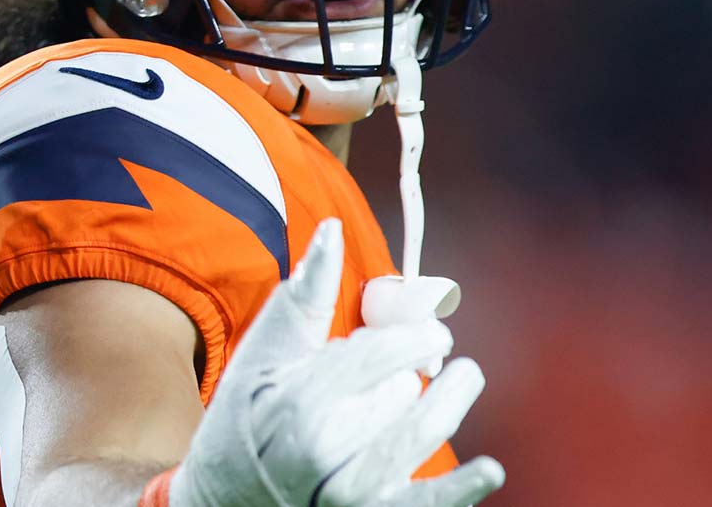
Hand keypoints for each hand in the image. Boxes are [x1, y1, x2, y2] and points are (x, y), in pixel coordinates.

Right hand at [168, 219, 504, 506]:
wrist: (223, 502)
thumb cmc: (242, 420)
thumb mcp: (261, 356)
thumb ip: (303, 297)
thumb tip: (333, 231)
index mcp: (300, 399)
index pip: (380, 351)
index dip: (411, 334)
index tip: (429, 328)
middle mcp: (329, 449)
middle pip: (404, 390)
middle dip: (410, 372)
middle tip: (404, 370)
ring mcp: (352, 491)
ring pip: (423, 432)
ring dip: (447, 402)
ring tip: (461, 381)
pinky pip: (427, 503)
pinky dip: (461, 487)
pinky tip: (488, 468)